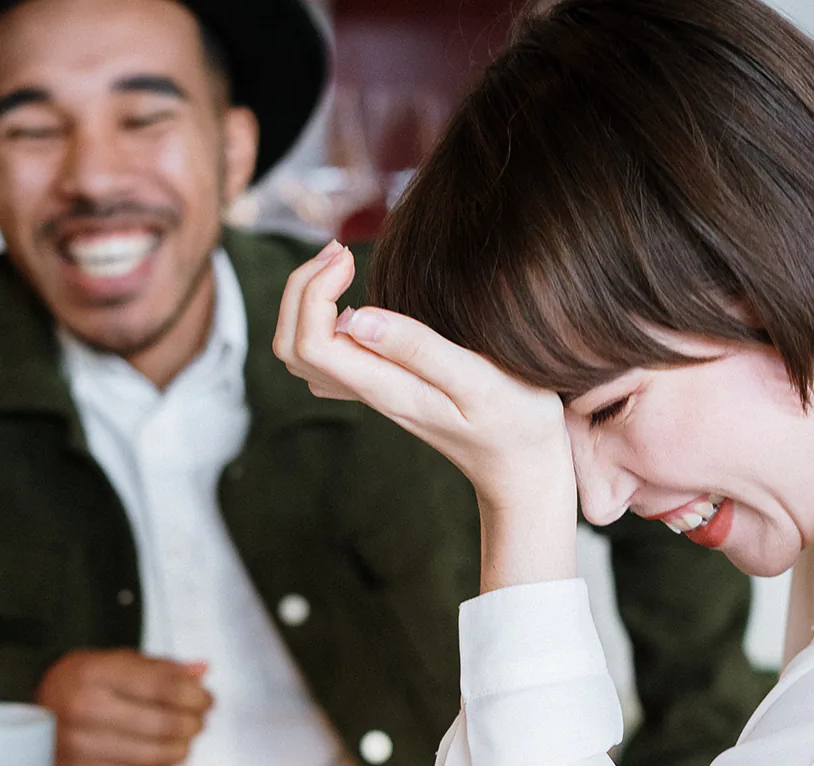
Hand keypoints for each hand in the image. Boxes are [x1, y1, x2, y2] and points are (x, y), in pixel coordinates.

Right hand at [36, 649, 212, 765]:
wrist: (39, 707)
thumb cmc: (90, 682)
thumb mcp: (122, 661)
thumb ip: (165, 667)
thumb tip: (202, 671)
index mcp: (96, 673)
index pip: (165, 686)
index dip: (196, 696)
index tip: (206, 700)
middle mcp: (83, 708)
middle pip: (164, 724)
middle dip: (193, 724)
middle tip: (198, 721)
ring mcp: (78, 746)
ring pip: (155, 756)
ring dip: (182, 749)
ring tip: (184, 739)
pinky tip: (162, 759)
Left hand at [273, 242, 578, 589]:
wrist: (521, 467)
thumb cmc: (514, 420)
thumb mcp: (478, 379)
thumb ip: (419, 348)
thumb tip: (355, 318)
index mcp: (387, 388)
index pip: (312, 343)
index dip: (315, 291)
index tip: (351, 258)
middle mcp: (370, 393)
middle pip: (291, 346)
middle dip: (301, 289)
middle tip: (341, 252)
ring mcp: (374, 393)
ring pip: (302, 354)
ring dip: (307, 302)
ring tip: (343, 264)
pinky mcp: (385, 388)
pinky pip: (327, 359)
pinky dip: (321, 321)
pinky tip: (351, 298)